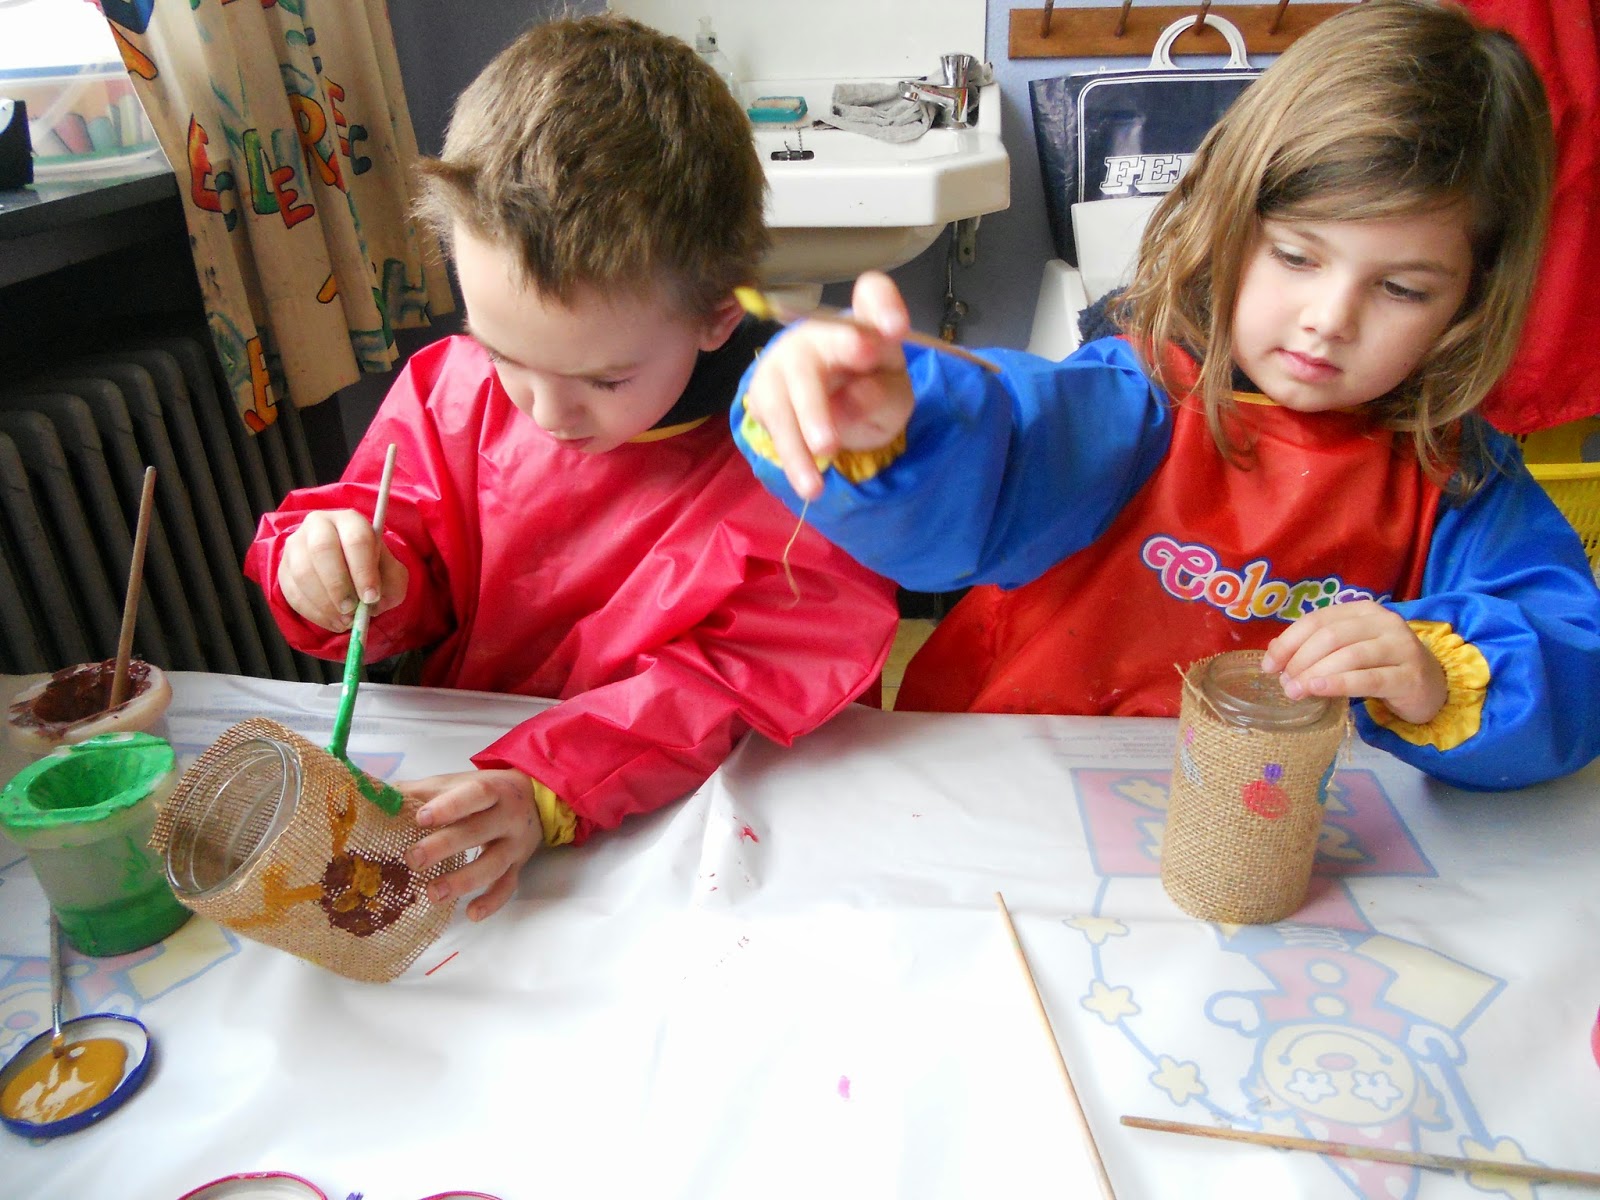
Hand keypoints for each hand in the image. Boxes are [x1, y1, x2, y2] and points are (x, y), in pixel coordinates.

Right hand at [278, 509, 407, 631]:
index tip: (371, 597)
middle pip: (322, 549)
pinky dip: (313, 612)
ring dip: (325, 603)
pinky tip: (333, 621)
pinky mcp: (283, 568)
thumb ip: (391, 584)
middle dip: (338, 585)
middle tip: (352, 610)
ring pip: (302, 572)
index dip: (363, 571)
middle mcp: (318, 525)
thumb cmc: (371, 567)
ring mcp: (296, 545)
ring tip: (345, 620)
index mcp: (350, 520)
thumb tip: (373, 602)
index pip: (356, 539)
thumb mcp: (392, 572)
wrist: (346, 567)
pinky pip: (292, 592)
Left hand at [403, 769, 542, 920]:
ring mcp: (515, 844)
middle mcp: (507, 817)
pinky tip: (470, 913)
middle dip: (445, 847)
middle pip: (479, 832)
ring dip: (464, 880)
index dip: (449, 807)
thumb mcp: (457, 782)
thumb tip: (373, 795)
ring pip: (493, 864)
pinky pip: (507, 886)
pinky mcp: (518, 866)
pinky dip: (491, 902)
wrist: (536, 796)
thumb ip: (420, 790)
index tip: (421, 818)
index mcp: (492, 790)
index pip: (474, 795)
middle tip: (413, 859)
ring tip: (433, 894)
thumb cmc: (484, 792)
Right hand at [743, 270, 916, 499]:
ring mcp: (786, 358)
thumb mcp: (894, 398)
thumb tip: (853, 397)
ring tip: (814, 486)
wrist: (838, 405)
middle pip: (812, 352)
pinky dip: (789, 456)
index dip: (883, 307)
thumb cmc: (872, 391)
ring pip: (781, 395)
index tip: (895, 330)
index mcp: (866, 324)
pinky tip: (805, 483)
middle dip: (818, 400)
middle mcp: (821, 332)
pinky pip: (772, 423)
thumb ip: (883, 396)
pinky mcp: (764, 390)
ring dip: (796, 441)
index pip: (873, 295)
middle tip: (828, 444)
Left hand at [1261, 600, 1446, 724]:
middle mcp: (1384, 622)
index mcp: (1363, 610)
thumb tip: (1274, 651)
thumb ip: (1316, 645)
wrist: (1430, 687)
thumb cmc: (1381, 665)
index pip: (1317, 619)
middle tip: (1284, 683)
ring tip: (1295, 691)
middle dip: (1300, 660)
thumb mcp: (1349, 648)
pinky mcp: (1409, 675)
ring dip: (1315, 674)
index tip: (1269, 665)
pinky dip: (1339, 684)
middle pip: (1330, 637)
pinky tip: (1319, 690)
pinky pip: (1368, 679)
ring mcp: (1400, 647)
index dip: (1289, 641)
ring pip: (1348, 656)